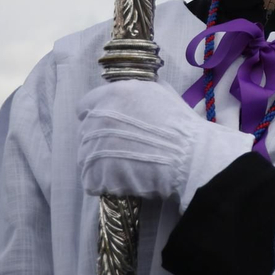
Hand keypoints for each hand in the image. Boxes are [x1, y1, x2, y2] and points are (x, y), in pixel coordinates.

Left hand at [78, 80, 252, 206]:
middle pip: (86, 132)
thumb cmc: (181, 124)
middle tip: (125, 149)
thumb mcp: (162, 93)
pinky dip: (105, 183)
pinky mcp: (95, 173)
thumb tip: (130, 94)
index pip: (85, 106)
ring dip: (102, 162)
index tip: (111, 126)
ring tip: (127, 167)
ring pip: (86, 157)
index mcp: (112, 95)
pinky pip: (91, 180)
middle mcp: (97, 118)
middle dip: (101, 140)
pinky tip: (125, 180)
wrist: (189, 156)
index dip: (98, 115)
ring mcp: (93, 146)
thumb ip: (138, 91)